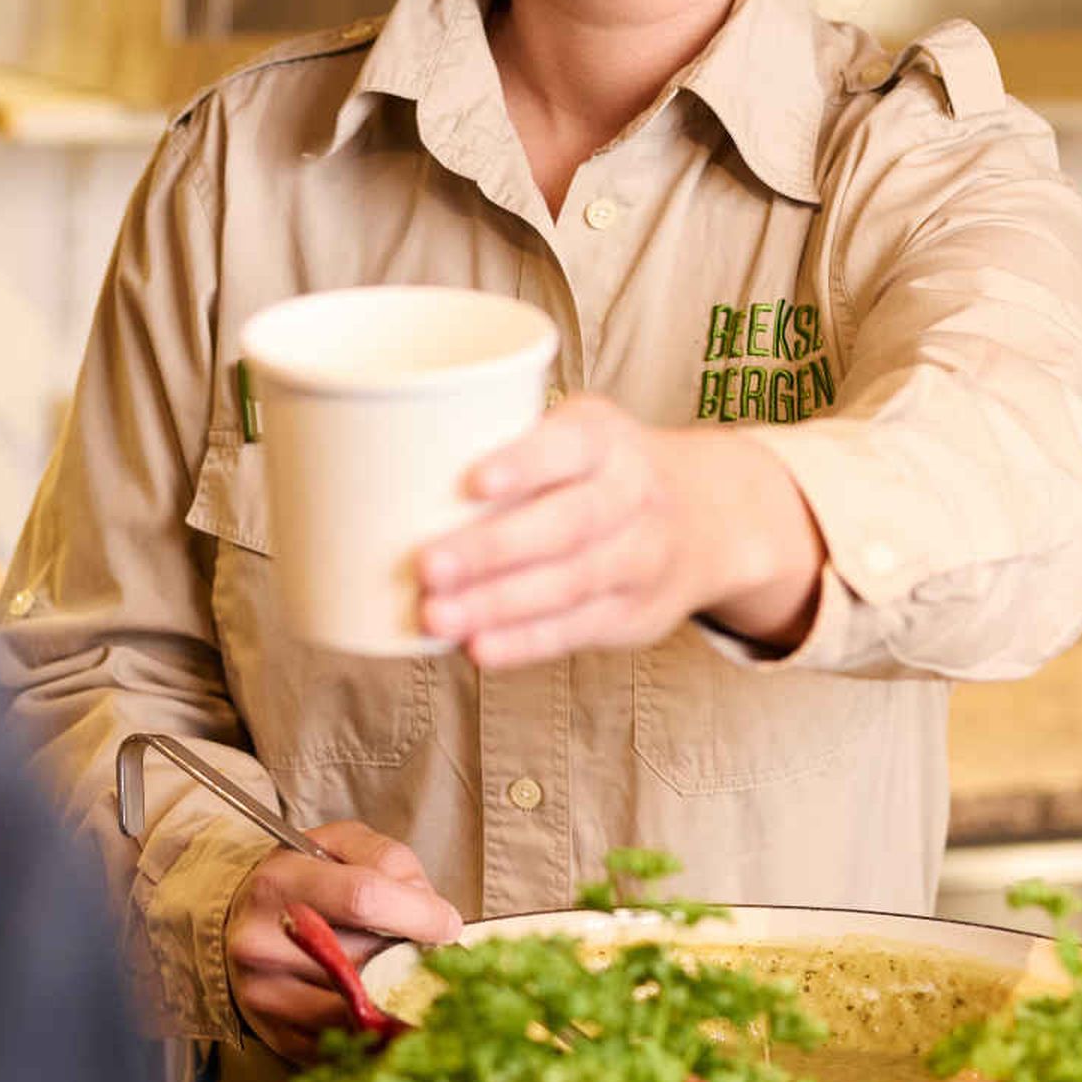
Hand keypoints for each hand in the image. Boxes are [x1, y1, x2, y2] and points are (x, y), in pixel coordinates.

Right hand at [227, 822, 459, 1059]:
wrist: (238, 921)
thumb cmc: (301, 880)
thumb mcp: (340, 844)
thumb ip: (389, 860)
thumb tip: (433, 913)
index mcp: (281, 880)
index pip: (364, 898)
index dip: (419, 913)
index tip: (446, 923)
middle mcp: (262, 939)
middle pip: (365, 960)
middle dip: (411, 960)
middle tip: (427, 954)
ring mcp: (264, 994)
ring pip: (357, 1010)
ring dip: (397, 1001)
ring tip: (406, 979)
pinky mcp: (275, 1034)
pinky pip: (344, 1044)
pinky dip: (375, 1030)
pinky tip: (380, 1005)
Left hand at [416, 396, 825, 668]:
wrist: (711, 517)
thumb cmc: (599, 468)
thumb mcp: (572, 432)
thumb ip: (502, 445)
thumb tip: (371, 468)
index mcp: (604, 439)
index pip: (569, 447)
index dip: (524, 463)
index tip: (471, 481)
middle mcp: (631, 495)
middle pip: (566, 525)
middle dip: (494, 549)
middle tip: (426, 565)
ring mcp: (639, 558)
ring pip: (569, 583)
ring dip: (498, 605)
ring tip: (435, 616)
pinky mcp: (631, 613)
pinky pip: (575, 629)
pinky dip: (525, 642)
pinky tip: (477, 648)